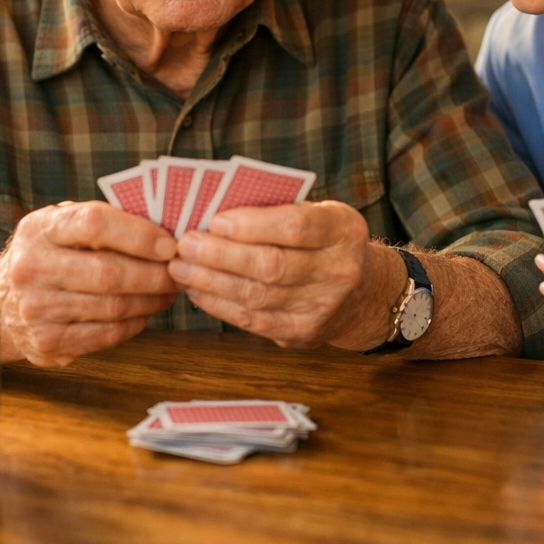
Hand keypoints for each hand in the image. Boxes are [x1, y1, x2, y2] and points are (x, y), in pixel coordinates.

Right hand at [0, 201, 178, 366]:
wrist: (2, 299)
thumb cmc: (51, 252)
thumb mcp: (64, 224)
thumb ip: (106, 221)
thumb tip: (166, 231)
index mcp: (40, 229)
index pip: (94, 223)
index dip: (139, 234)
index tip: (170, 244)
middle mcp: (31, 268)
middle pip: (109, 273)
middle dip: (154, 274)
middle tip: (178, 272)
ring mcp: (36, 309)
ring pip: (112, 307)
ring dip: (150, 300)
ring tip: (168, 291)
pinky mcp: (46, 343)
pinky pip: (106, 335)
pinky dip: (134, 323)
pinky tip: (144, 311)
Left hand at [169, 200, 397, 348]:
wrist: (363, 293)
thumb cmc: (326, 241)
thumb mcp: (319, 214)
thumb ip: (278, 210)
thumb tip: (215, 210)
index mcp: (344, 230)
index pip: (297, 227)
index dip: (253, 225)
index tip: (216, 220)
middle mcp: (339, 271)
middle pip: (272, 265)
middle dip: (221, 255)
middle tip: (185, 244)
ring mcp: (323, 308)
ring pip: (257, 296)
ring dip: (211, 282)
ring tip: (180, 267)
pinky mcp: (303, 334)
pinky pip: (253, 321)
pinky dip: (219, 305)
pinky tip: (196, 290)